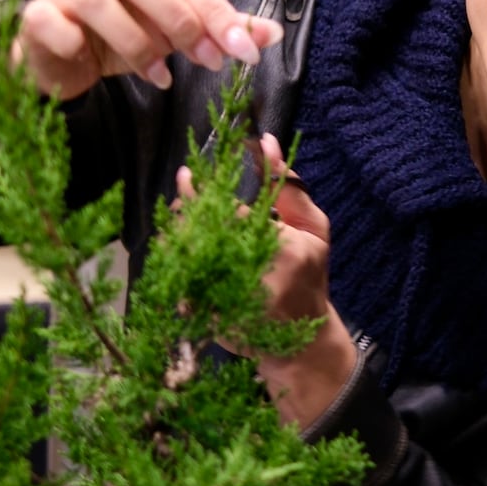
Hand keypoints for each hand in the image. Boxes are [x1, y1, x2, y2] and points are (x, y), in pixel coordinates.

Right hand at [13, 0, 284, 98]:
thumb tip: (270, 36)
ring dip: (136, 41)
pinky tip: (93, 59)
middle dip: (181, 22)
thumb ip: (219, 29)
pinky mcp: (35, 14)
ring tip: (159, 75)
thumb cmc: (124, 36)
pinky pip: (52, 21)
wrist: (64, 61)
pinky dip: (77, 41)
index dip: (213, 9)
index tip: (242, 49)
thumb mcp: (176, 33)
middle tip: (208, 61)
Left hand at [176, 132, 359, 430]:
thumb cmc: (310, 276)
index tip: (187, 175)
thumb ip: (290, 186)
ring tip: (174, 221)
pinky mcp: (210, 319)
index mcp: (282, 247)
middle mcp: (254, 275)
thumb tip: (266, 141)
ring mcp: (230, 299)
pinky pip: (178, 284)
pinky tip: (174, 253)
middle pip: (200, 232)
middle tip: (178, 195)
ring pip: (185, 256)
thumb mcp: (314, 229)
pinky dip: (172, 266)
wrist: (302, 344)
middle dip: (183, 212)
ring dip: (174, 236)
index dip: (201, 191)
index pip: (228, 209)